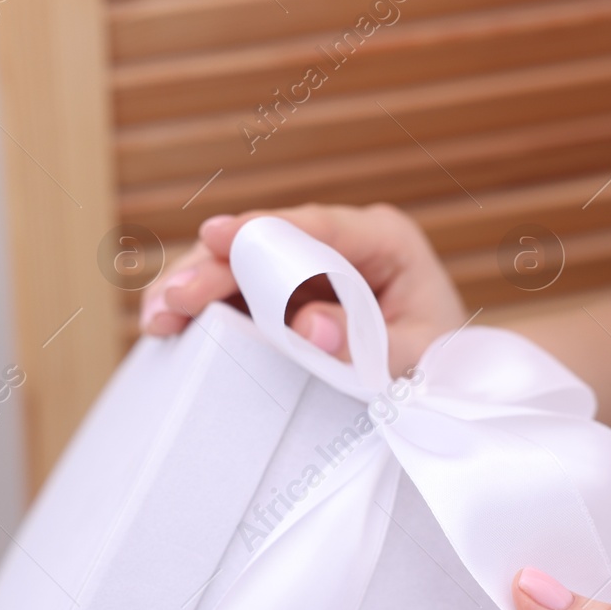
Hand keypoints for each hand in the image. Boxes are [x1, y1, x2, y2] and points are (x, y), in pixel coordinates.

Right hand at [139, 203, 466, 373]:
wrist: (453, 383)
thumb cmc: (443, 362)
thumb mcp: (419, 356)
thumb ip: (366, 345)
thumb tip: (307, 328)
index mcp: (382, 238)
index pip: (315, 226)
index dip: (260, 230)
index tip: (215, 235)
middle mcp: (339, 244)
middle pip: (264, 244)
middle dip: (213, 267)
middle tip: (172, 300)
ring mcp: (307, 269)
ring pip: (241, 266)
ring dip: (196, 288)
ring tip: (157, 320)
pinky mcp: (287, 296)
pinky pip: (240, 297)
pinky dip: (205, 312)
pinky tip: (168, 328)